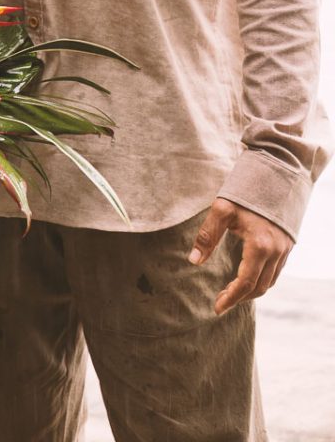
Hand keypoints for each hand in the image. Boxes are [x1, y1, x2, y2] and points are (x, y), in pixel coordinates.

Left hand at [188, 197, 293, 314]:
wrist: (275, 174)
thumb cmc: (245, 191)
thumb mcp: (222, 209)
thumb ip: (207, 236)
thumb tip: (194, 261)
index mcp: (260, 245)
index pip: (245, 283)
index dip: (231, 298)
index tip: (217, 308)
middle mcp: (276, 251)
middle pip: (259, 287)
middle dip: (239, 298)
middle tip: (220, 301)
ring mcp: (284, 249)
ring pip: (269, 281)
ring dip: (251, 291)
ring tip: (231, 292)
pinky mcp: (287, 245)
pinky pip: (276, 271)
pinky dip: (261, 280)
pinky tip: (247, 277)